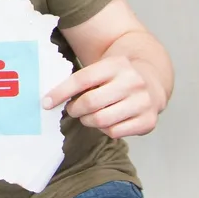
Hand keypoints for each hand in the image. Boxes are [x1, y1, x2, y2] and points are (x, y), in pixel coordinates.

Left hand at [43, 55, 165, 138]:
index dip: (60, 93)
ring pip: (101, 120)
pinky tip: (106, 121)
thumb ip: (79, 80)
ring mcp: (143, 102)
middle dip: (75, 109)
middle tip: (72, 109)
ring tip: (88, 115)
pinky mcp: (148, 121)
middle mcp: (133, 82)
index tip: (45, 103)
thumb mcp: (101, 68)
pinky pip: (114, 132)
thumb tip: (48, 100)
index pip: (81, 80)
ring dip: (87, 121)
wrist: (152, 80)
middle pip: (90, 103)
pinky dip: (104, 130)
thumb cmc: (115, 77)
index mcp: (116, 64)